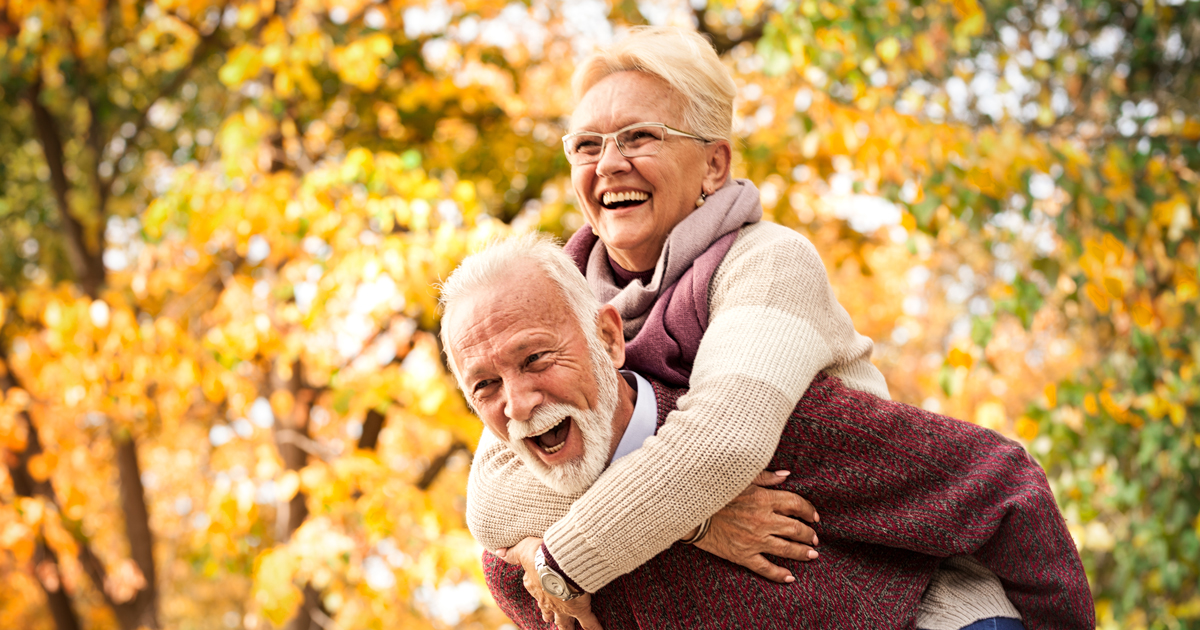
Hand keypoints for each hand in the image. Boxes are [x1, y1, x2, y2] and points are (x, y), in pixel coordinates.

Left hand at [496, 537, 603, 629]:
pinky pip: (588, 622)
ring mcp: (563, 607)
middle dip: (549, 615)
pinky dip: (594, 628)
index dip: (535, 590)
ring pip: (564, 621)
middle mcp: (547, 600)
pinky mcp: (579, 609)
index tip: (536, 588)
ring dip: (566, 626)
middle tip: (549, 620)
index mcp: (534, 585)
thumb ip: (512, 552)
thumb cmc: (540, 554)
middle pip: (548, 611)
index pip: (533, 589)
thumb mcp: (523, 550)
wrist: (559, 562)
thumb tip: (498, 551)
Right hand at [694, 470, 819, 582]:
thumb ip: (765, 477)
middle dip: (809, 534)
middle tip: (815, 538)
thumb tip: (786, 475)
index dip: (809, 510)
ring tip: (812, 555)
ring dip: (802, 552)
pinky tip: (790, 577)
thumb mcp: (741, 479)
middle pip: (796, 529)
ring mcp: (754, 540)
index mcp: (763, 499)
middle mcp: (763, 520)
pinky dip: (779, 574)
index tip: (814, 516)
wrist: (690, 511)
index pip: (796, 504)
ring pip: (786, 549)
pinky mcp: (742, 555)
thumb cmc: (715, 493)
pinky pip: (765, 567)